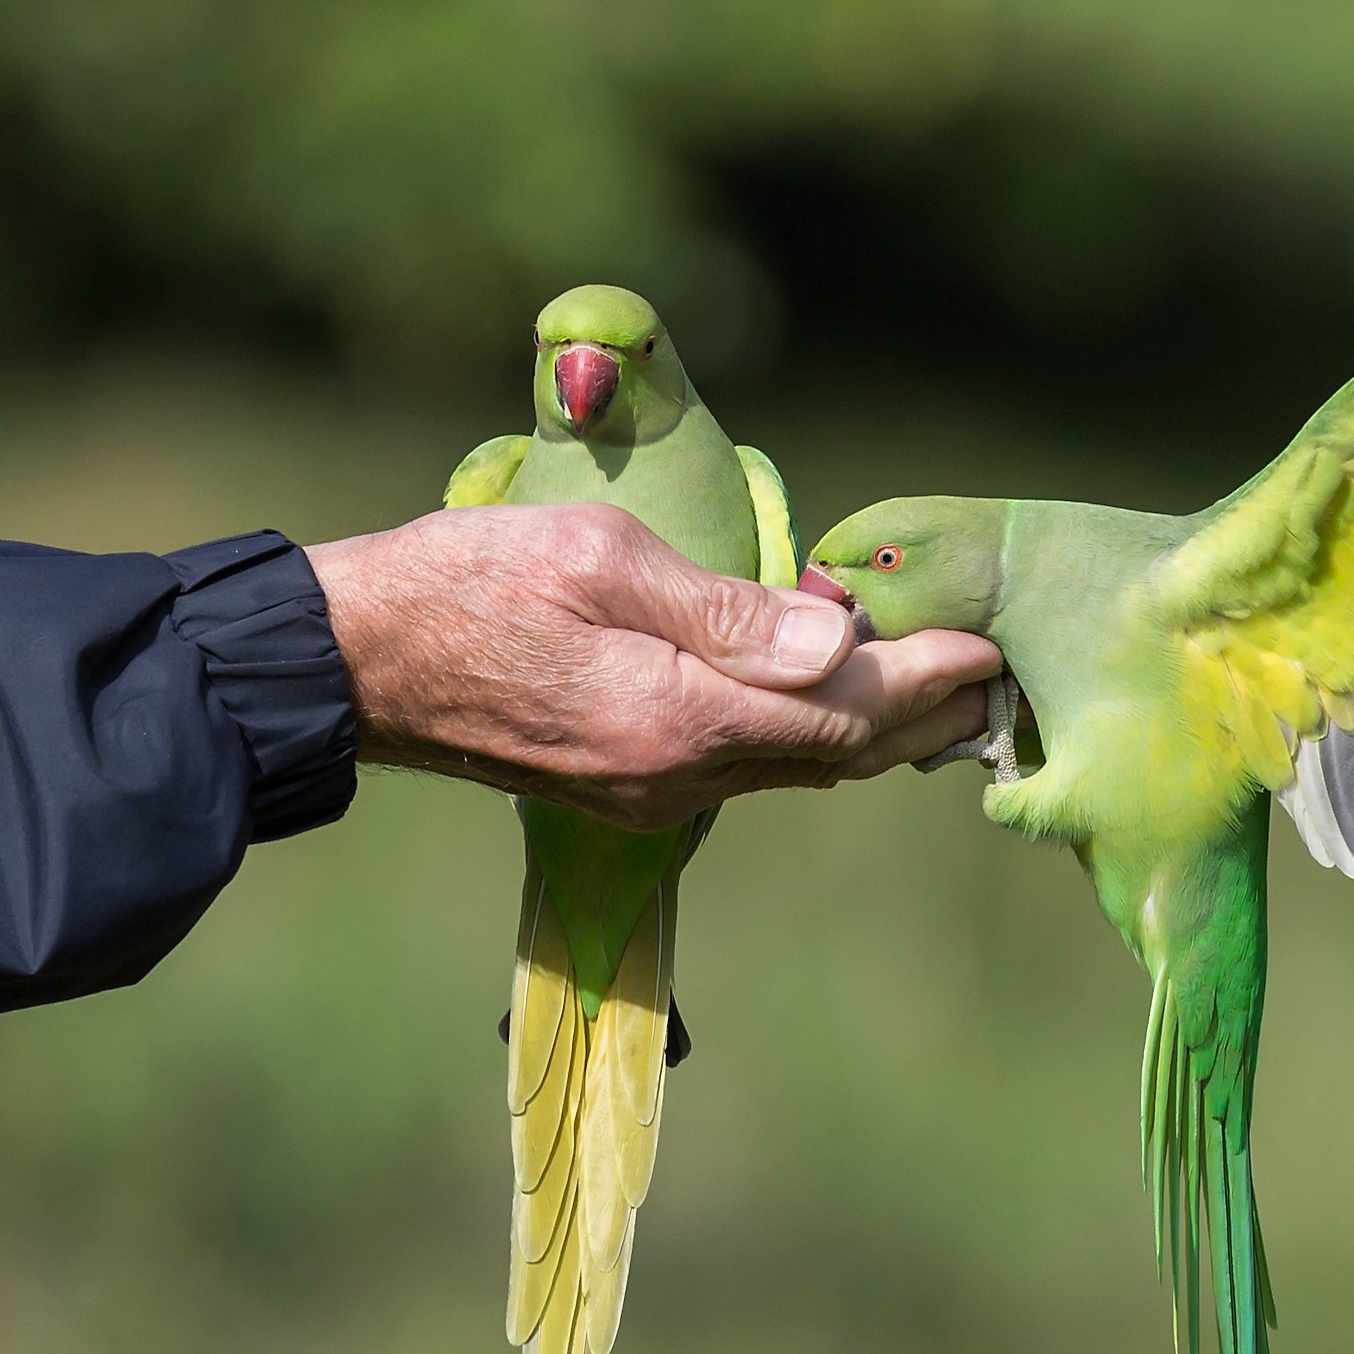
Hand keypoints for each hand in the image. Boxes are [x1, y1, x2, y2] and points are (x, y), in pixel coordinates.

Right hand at [308, 505, 1003, 830]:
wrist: (356, 666)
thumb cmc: (467, 582)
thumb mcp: (596, 556)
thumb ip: (721, 608)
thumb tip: (835, 641)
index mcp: (675, 717)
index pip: (839, 707)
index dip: (923, 680)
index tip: (987, 648)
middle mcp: (675, 777)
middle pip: (834, 754)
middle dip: (922, 720)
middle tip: (998, 681)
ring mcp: (649, 796)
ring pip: (796, 769)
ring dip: (874, 736)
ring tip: (945, 700)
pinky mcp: (625, 794)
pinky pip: (749, 769)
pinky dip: (810, 740)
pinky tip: (836, 711)